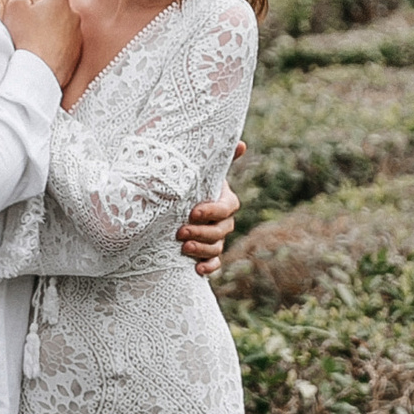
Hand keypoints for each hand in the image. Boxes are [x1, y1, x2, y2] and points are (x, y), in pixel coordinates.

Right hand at [0, 0, 81, 86]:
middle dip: (37, 14)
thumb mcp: (15, 7)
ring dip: (46, 29)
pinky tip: (41, 52)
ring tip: (32, 41)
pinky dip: (53, 45)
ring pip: (57, 26)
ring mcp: (76, 34)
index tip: (19, 12)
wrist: (38, 72)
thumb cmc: (25, 38)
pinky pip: (63, 43)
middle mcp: (73, 14)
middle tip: (22, 27)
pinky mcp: (76, 52)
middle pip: (50, 8)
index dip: (26, 1)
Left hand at [177, 140, 243, 278]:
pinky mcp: (206, 253)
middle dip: (202, 232)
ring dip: (202, 249)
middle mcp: (223, 220)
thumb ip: (217, 158)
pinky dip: (208, 267)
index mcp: (224, 200)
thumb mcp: (199, 171)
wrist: (172, 203)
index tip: (193, 212)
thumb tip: (241, 143)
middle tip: (180, 232)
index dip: (212, 211)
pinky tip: (197, 269)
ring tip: (183, 247)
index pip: (227, 208)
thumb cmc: (188, 183)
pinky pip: (214, 262)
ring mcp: (216, 238)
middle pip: (222, 230)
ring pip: (217, 247)